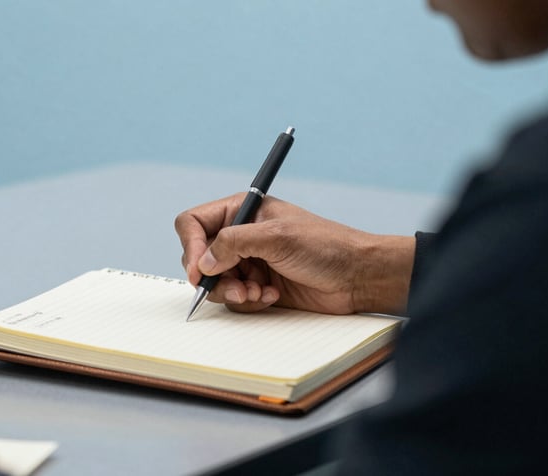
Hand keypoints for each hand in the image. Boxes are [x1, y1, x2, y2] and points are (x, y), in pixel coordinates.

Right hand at [175, 193, 414, 314]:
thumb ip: (233, 244)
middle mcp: (241, 235)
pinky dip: (249, 300)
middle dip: (214, 276)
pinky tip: (272, 295)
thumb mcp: (276, 237)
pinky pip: (235, 298)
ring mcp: (248, 261)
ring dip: (233, 291)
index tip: (198, 270)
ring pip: (215, 281)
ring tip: (258, 292)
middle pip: (200, 257)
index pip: (194, 223)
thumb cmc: (326, 246)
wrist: (356, 277)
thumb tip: (203, 261)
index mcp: (242, 211)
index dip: (191, 246)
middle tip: (235, 287)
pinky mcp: (257, 285)